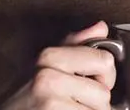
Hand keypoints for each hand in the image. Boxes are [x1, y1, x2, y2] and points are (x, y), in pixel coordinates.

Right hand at [1, 21, 116, 109]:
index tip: (90, 82)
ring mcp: (50, 103)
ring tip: (68, 109)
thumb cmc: (24, 97)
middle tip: (74, 102)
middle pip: (103, 93)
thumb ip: (75, 44)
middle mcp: (47, 78)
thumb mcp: (45, 65)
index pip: (104, 61)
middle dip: (95, 102)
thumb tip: (101, 27)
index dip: (103, 76)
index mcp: (49, 57)